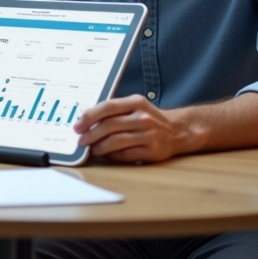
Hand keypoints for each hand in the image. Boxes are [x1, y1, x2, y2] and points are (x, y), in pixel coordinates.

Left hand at [73, 95, 189, 162]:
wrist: (179, 131)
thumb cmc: (150, 119)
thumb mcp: (135, 107)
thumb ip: (114, 110)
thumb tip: (86, 119)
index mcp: (136, 102)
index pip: (108, 106)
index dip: (89, 116)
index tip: (78, 125)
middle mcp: (143, 117)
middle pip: (109, 125)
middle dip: (90, 134)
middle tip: (81, 140)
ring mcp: (149, 135)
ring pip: (116, 142)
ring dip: (99, 147)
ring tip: (92, 149)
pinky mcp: (152, 151)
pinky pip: (125, 155)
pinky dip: (112, 156)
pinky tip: (106, 155)